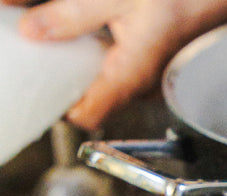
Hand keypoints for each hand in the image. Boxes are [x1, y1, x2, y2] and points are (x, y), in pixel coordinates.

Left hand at [2, 0, 226, 129]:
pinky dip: (104, 45)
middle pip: (90, 92)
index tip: (37, 78)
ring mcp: (153, 71)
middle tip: (44, 40)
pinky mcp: (158, 58)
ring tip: (68, 27)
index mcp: (133, 74)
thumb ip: (74, 14)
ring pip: (105, 75)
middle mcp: (145, 81)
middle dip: (65, 69)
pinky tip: (105, 23)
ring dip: (84, 55)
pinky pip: (121, 61)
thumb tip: (33, 32)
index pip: (84, 114)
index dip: (57, 101)